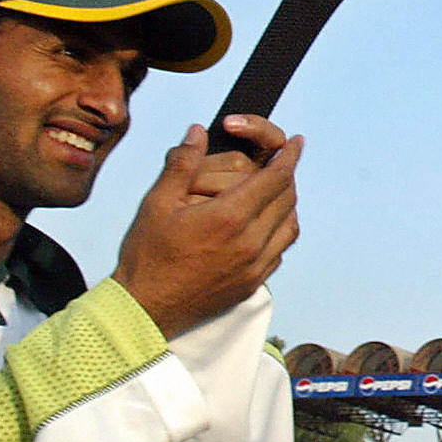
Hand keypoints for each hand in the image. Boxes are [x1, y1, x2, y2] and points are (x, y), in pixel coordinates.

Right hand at [114, 125, 303, 338]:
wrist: (145, 309)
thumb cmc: (148, 257)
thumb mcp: (156, 203)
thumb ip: (182, 163)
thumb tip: (197, 133)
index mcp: (229, 217)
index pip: (275, 177)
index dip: (289, 156)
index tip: (296, 142)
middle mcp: (251, 242)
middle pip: (287, 198)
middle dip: (286, 175)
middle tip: (278, 164)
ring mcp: (256, 265)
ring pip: (290, 224)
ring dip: (286, 203)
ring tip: (272, 191)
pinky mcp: (254, 282)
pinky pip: (281, 250)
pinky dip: (280, 230)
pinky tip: (264, 224)